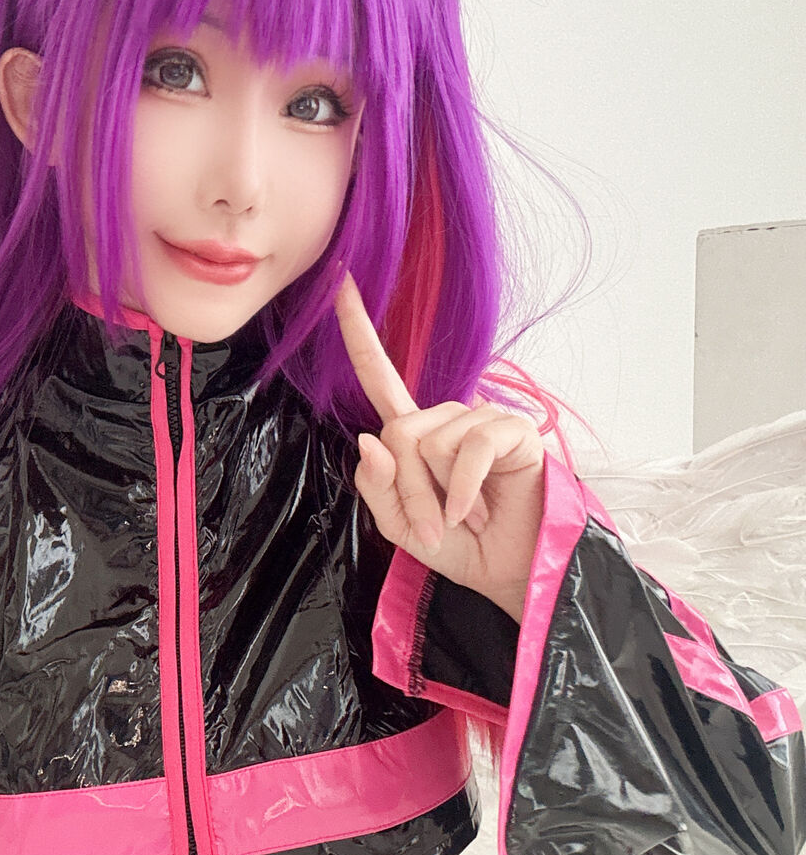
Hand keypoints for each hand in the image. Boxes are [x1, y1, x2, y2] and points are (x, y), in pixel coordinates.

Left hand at [332, 272, 544, 619]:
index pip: (380, 376)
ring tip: (462, 518)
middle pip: (399, 432)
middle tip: (433, 526)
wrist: (510, 573)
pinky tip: (475, 511)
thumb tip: (369, 438)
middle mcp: (448, 418)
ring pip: (429, 443)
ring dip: (436, 496)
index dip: (359, 332)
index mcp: (417, 433)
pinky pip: (469, 448)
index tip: (340, 281)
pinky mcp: (512, 431)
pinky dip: (463, 490)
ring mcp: (482, 420)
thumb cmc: (460, 545)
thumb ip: (377, 486)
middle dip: (407, 491)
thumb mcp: (400, 526)